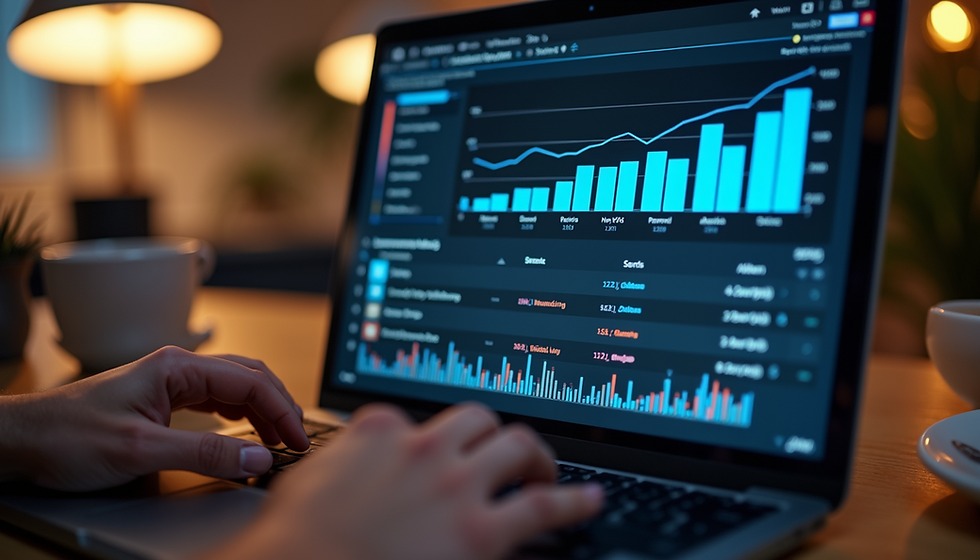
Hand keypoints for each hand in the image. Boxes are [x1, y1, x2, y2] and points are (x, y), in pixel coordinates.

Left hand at [0, 346, 307, 490]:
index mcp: (177, 367)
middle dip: (280, 407)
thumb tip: (257, 456)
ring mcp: (171, 382)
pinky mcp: (164, 399)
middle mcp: (178, 368)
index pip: (250, 381)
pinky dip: (242, 415)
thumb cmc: (67, 437)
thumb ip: (205, 452)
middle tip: (297, 441)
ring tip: (280, 439)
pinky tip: (248, 431)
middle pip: (249, 377)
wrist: (23, 441)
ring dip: (263, 410)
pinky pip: (217, 399)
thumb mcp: (140, 449)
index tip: (298, 440)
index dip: (281, 411)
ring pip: (236, 387)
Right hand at [206, 403, 602, 559]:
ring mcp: (455, 485)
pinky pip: (542, 504)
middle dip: (492, 433)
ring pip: (516, 443)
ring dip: (534, 454)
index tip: (435, 449)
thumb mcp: (307, 482)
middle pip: (476, 418)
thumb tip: (344, 463)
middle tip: (502, 452)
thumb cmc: (294, 542)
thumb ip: (340, 461)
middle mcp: (423, 448)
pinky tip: (588, 499)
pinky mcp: (480, 529)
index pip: (414, 417)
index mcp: (378, 433)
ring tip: (542, 468)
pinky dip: (573, 500)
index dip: (427, 436)